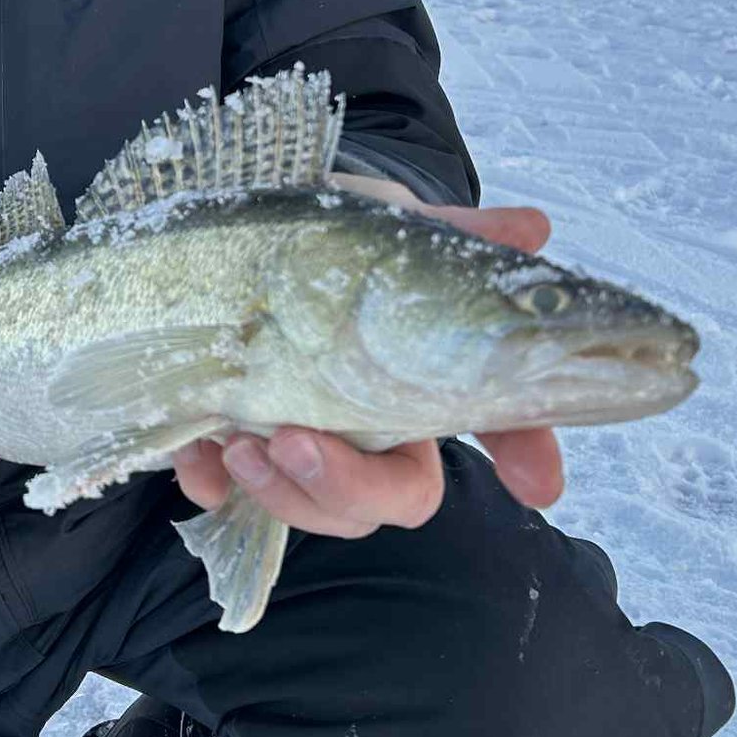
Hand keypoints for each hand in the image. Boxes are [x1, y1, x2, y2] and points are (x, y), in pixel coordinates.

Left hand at [173, 179, 564, 537]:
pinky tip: (197, 454)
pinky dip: (210, 482)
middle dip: (348, 487)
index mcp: (420, 381)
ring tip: (238, 440)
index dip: (525, 458)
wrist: (236, 227)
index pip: (492, 428)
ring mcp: (300, 442)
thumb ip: (453, 235)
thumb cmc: (327, 240)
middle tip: (295, 440)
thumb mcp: (386, 229)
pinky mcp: (231, 443)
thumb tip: (533, 228)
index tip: (538, 485)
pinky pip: (224, 492)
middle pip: (393, 497)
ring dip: (280, 491)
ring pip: (315, 509)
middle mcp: (369, 427)